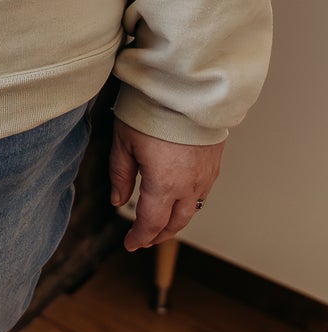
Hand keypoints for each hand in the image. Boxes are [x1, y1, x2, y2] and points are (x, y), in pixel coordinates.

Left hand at [110, 118, 223, 249]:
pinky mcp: (214, 163)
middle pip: (175, 222)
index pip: (151, 223)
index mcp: (164, 184)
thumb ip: (120, 174)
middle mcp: (189, 186)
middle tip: (144, 238)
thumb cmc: (151, 110)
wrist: (186, 87)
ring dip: (176, 221)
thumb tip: (118, 200)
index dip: (139, 237)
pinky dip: (190, 203)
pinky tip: (180, 199)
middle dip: (158, 234)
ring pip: (192, 210)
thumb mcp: (124, 141)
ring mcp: (205, 176)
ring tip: (162, 223)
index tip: (130, 244)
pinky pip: (203, 193)